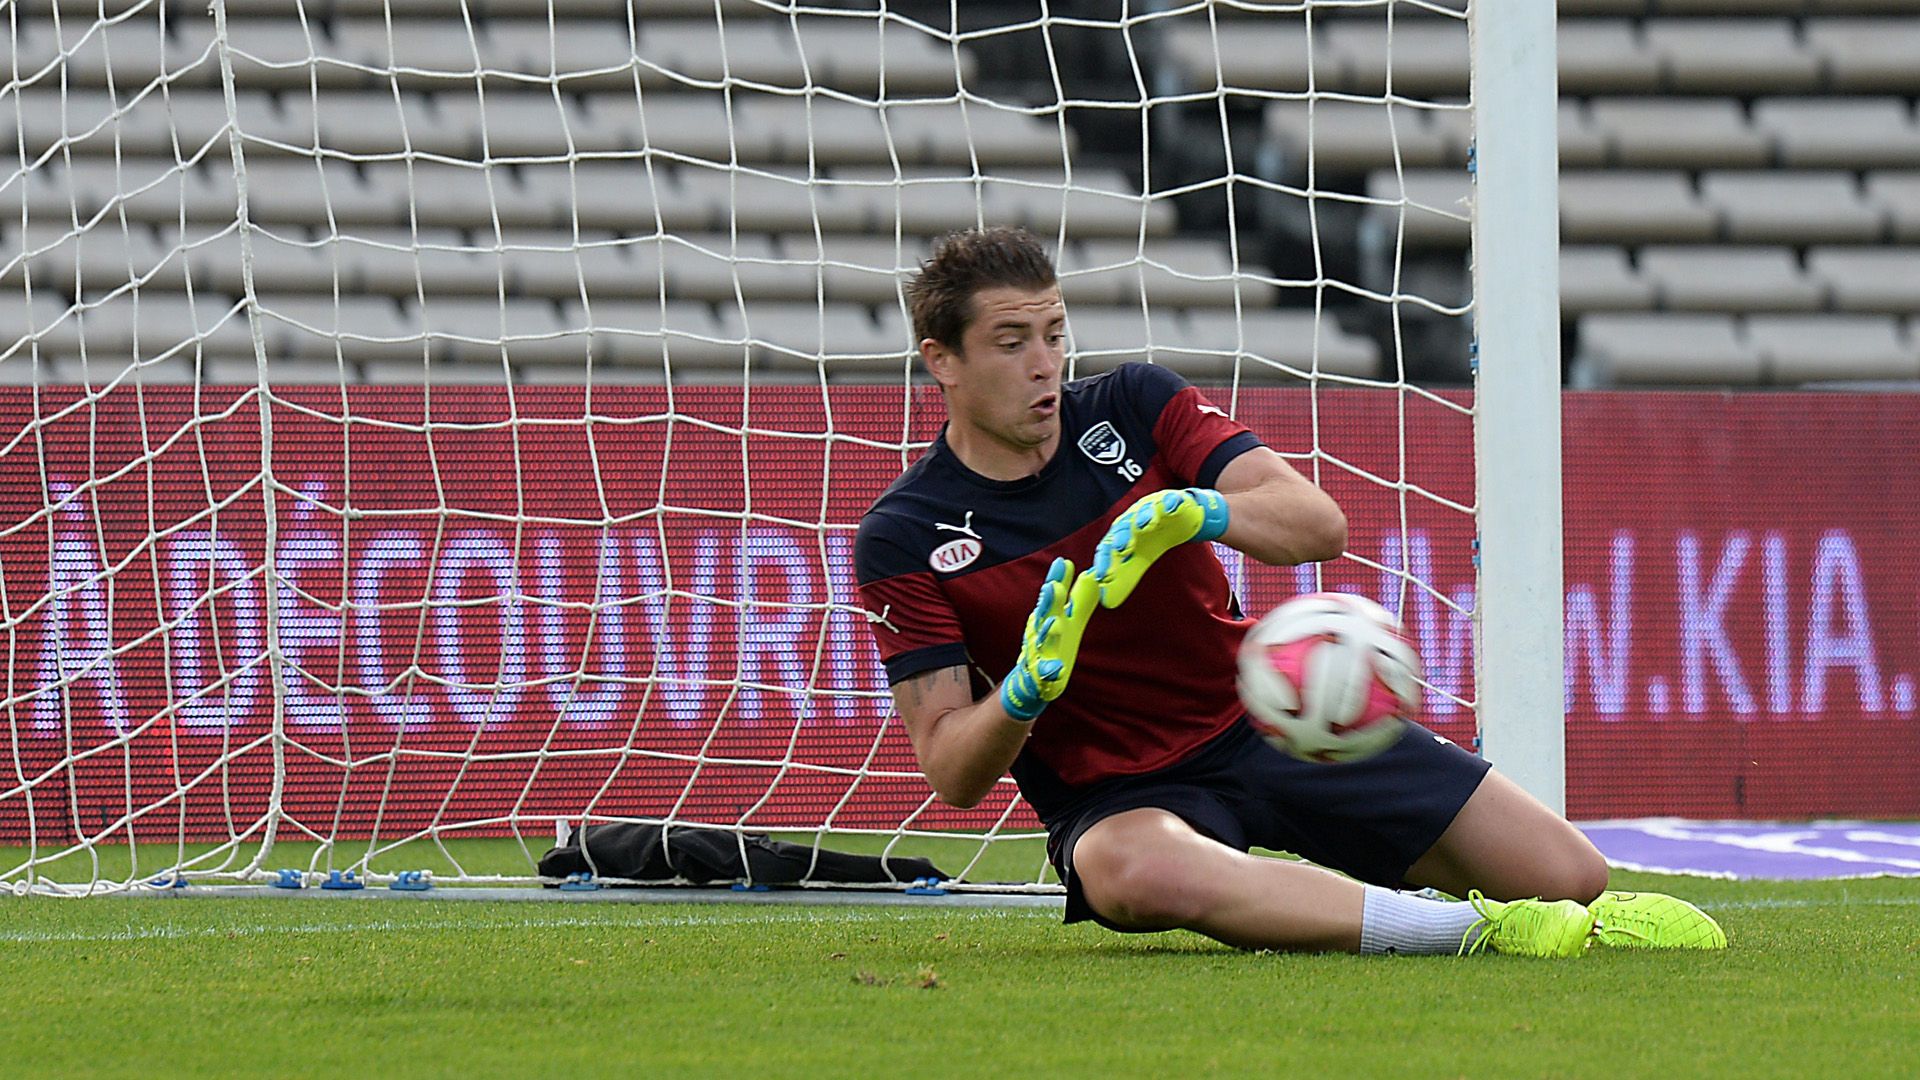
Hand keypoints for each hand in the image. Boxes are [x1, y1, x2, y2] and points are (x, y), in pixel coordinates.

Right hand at [999, 557, 1100, 721]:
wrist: (1031, 682)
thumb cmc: (1052, 646)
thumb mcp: (1069, 621)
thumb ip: (1080, 599)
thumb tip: (1092, 574)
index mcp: (1048, 617)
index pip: (1053, 595)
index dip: (1058, 579)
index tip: (1063, 562)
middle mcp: (1040, 632)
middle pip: (1044, 613)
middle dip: (1048, 600)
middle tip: (1053, 586)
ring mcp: (1039, 653)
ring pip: (1042, 642)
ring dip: (1047, 632)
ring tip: (1054, 623)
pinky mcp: (1041, 676)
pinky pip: (1044, 673)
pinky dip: (1049, 671)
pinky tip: (1056, 669)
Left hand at [1090, 487, 1229, 607]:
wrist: (1177, 519)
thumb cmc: (1150, 540)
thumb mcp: (1137, 560)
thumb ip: (1123, 578)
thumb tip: (1106, 602)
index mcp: (1119, 535)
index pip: (1108, 548)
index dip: (1105, 561)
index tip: (1103, 577)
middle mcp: (1131, 519)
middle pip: (1124, 528)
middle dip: (1123, 537)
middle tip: (1122, 549)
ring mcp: (1150, 507)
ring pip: (1145, 511)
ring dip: (1145, 517)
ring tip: (1147, 525)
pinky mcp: (1171, 500)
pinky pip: (1171, 501)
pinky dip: (1172, 503)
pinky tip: (1173, 508)